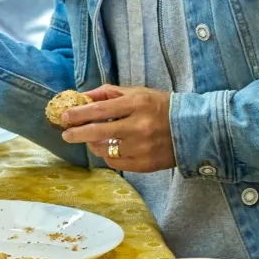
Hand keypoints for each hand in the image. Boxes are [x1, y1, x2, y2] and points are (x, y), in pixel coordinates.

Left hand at [58, 85, 174, 172]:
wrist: (193, 130)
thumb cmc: (162, 107)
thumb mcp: (139, 93)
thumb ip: (110, 94)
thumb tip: (83, 96)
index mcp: (137, 105)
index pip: (101, 110)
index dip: (79, 114)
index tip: (65, 116)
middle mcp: (138, 127)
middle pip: (98, 133)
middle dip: (78, 134)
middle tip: (66, 135)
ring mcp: (141, 148)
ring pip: (104, 150)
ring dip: (93, 144)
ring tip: (93, 139)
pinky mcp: (144, 164)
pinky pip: (115, 162)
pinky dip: (108, 155)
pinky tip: (110, 149)